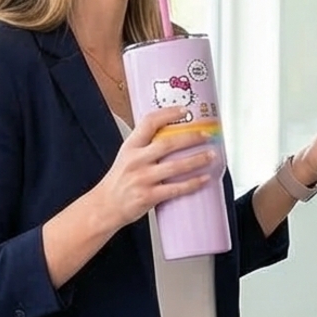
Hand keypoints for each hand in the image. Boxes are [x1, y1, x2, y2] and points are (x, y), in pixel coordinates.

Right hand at [93, 107, 216, 229]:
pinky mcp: (148, 197)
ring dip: (197, 159)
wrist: (104, 206)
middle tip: (207, 134)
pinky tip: (204, 179)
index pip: (149, 123)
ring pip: (175, 166)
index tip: (185, 110)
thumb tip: (173, 133)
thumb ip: (146, 145)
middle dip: (191, 138)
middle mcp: (136, 160)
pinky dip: (193, 183)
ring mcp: (142, 179)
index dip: (168, 114)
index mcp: (130, 147)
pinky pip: (176, 189)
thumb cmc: (118, 181)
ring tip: (212, 155)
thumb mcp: (127, 156)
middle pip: (168, 144)